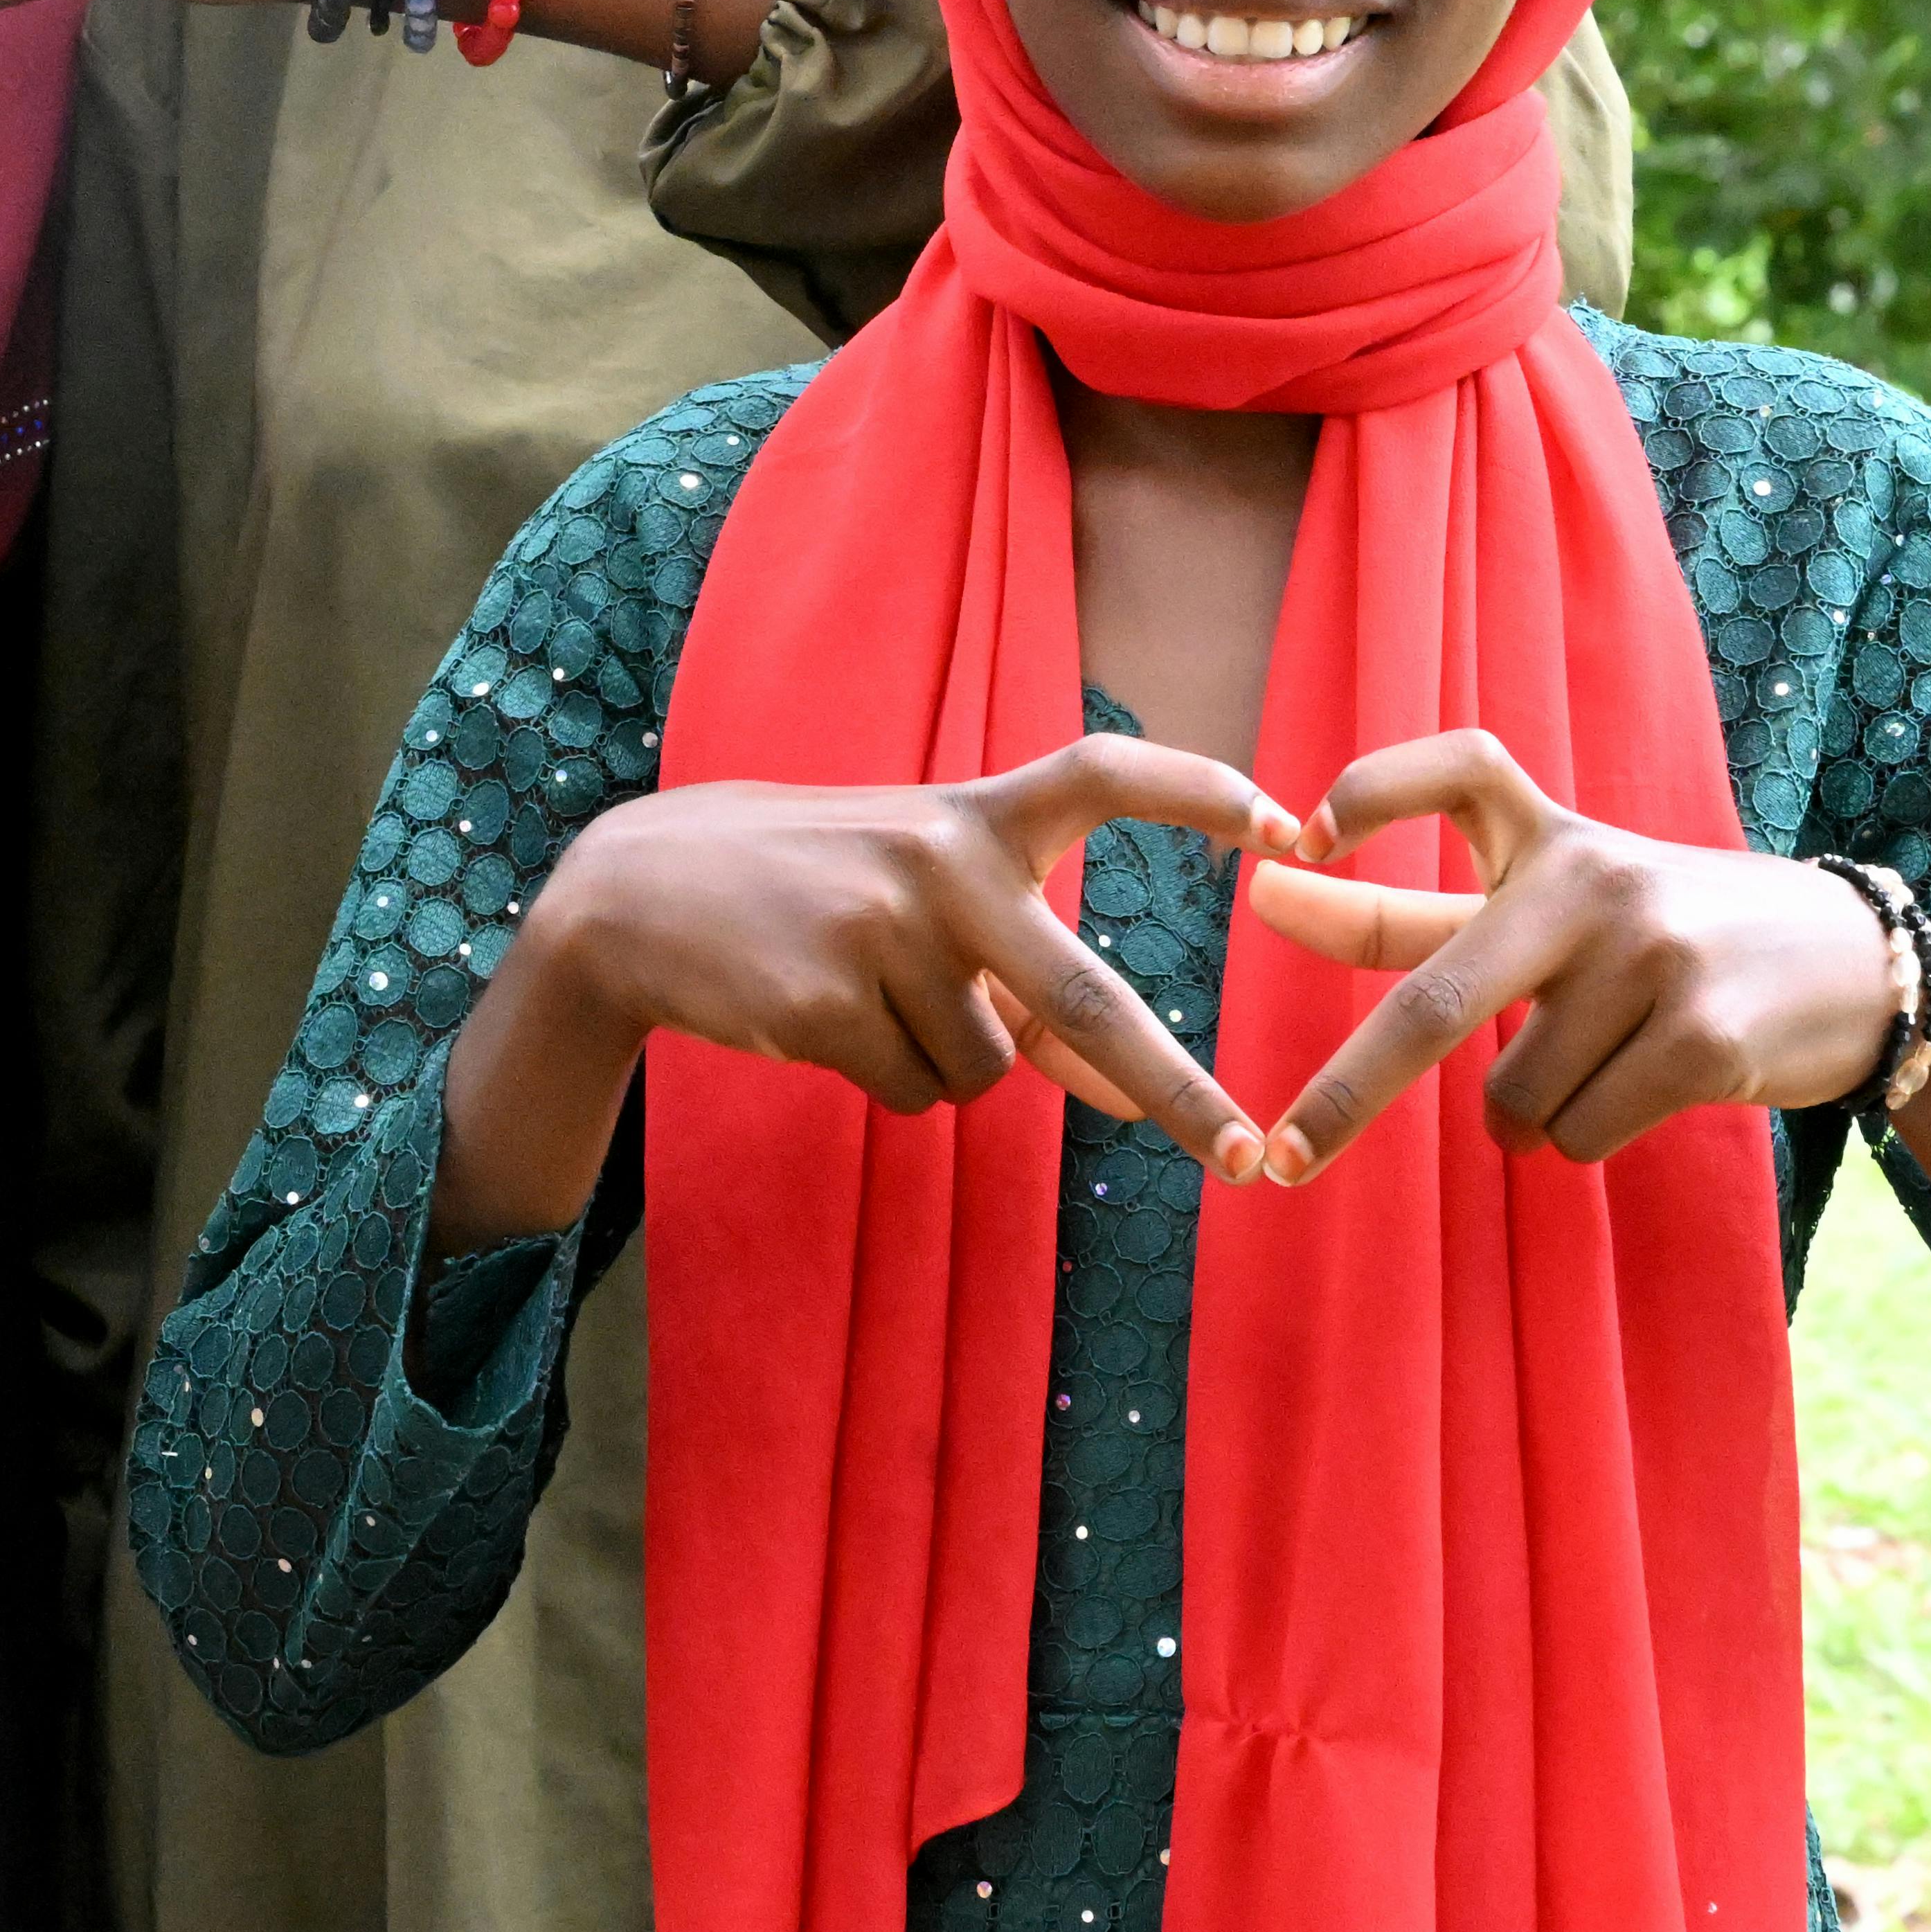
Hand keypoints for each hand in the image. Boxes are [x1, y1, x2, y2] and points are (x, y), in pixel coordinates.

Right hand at [436, 735, 1292, 1248]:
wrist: (640, 894)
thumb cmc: (812, 892)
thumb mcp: (921, 903)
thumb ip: (1024, 979)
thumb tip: (1133, 1098)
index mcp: (973, 816)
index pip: (1103, 773)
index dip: (1198, 790)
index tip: (1290, 823)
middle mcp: (940, 863)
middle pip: (1087, 997)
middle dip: (1177, 1090)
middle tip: (1250, 1158)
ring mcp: (881, 932)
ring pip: (983, 1069)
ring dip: (940, 1061)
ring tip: (861, 995)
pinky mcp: (825, 1002)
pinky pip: (911, 1090)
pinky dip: (883, 1078)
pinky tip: (820, 1018)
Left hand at [1243, 729, 1900, 1181]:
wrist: (1852, 971)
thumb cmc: (1659, 939)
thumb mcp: (1542, 908)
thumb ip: (1405, 912)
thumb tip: (1264, 895)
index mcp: (1551, 835)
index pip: (1459, 765)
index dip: (1373, 791)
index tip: (1300, 845)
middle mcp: (1597, 882)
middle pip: (1440, 997)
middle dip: (1350, 1091)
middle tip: (1283, 1156)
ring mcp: (1656, 958)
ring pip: (1513, 1100)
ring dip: (1528, 1118)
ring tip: (1602, 1063)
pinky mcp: (1705, 1040)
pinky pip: (1578, 1134)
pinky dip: (1584, 1136)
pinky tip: (1645, 1088)